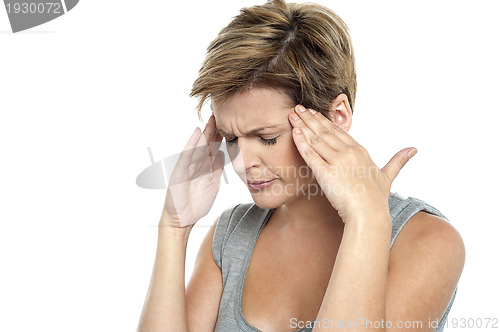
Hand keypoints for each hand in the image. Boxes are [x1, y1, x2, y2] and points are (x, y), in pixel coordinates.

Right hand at [162, 115, 224, 227]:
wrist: (183, 219)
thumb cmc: (196, 203)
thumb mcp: (212, 183)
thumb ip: (216, 169)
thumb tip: (221, 154)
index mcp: (204, 167)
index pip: (213, 148)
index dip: (221, 136)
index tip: (231, 124)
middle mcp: (195, 164)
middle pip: (206, 144)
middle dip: (213, 130)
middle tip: (222, 116)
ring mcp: (187, 167)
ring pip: (198, 147)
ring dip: (205, 134)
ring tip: (211, 120)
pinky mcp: (179, 172)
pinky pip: (187, 156)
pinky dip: (191, 144)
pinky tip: (196, 134)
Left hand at [289, 105, 416, 222]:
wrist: (369, 214)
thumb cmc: (376, 199)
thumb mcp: (388, 176)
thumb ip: (398, 161)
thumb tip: (413, 149)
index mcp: (360, 151)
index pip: (339, 131)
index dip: (325, 121)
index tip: (314, 112)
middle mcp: (349, 153)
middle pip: (326, 131)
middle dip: (310, 118)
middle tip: (298, 108)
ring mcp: (337, 162)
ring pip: (316, 139)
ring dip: (303, 125)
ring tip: (293, 115)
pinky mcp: (326, 173)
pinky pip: (310, 154)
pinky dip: (301, 142)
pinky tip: (294, 131)